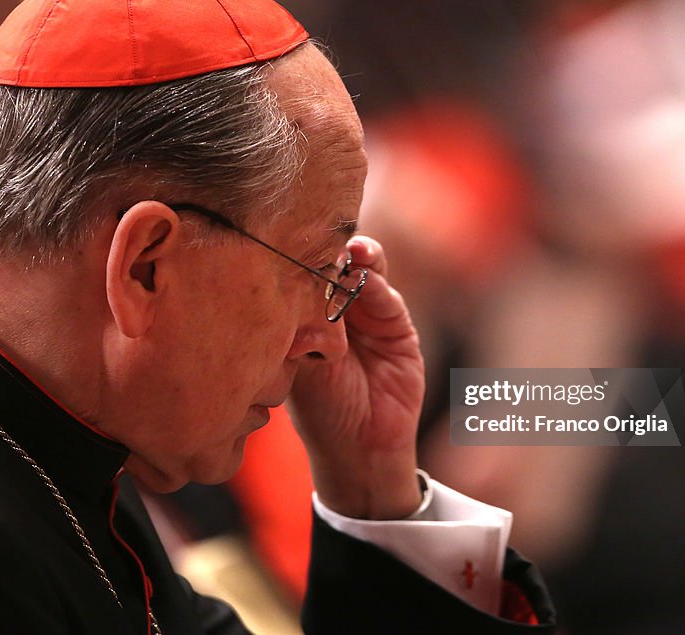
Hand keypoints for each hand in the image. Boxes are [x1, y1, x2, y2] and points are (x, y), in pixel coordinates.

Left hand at [287, 236, 425, 518]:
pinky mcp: (396, 324)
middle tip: (321, 238)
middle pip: (333, 261)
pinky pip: (387, 296)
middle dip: (329, 246)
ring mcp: (365, 313)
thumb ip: (302, 322)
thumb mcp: (300, 364)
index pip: (300, 271)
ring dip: (357, 256)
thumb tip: (292, 278)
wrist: (361, 447)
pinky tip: (366, 277)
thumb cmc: (319, 411)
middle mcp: (334, 307)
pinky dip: (377, 283)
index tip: (289, 237)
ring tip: (350, 251)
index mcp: (302, 313)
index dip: (298, 252)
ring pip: (362, 270)